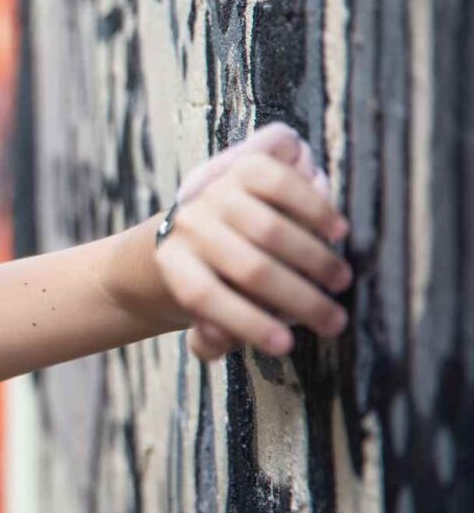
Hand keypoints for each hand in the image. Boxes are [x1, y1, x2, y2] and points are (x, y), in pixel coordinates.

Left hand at [155, 123, 352, 360]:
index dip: (247, 324)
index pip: (204, 296)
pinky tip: (337, 232)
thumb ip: (210, 335)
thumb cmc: (215, 279)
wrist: (208, 221)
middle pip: (249, 268)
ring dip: (314, 259)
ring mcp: (216, 191)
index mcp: (173, 263)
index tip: (286, 346)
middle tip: (333, 320)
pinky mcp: (244, 166)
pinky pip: (282, 182)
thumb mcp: (205, 312)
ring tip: (340, 281)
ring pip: (270, 229)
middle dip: (300, 300)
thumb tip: (218, 339)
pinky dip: (314, 206)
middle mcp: (189, 224)